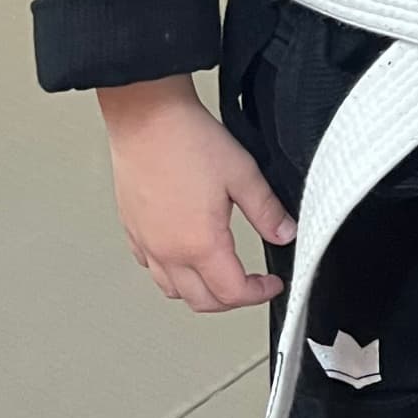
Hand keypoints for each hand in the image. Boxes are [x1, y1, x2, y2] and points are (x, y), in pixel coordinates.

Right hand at [98, 76, 295, 312]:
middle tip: (251, 285)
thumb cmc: (187, 139)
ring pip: (173, 291)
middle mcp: (168, 251)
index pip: (232, 293)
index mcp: (200, 243)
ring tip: (220, 275)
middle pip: (202, 301)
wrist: (146, 116)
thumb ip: (267, 210)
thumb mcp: (242, 173)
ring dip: (200, 292)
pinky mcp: (132, 230)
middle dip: (232, 300)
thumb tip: (285, 233)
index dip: (259, 293)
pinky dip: (171, 274)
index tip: (271, 283)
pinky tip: (183, 255)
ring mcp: (146, 243)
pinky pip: (151, 268)